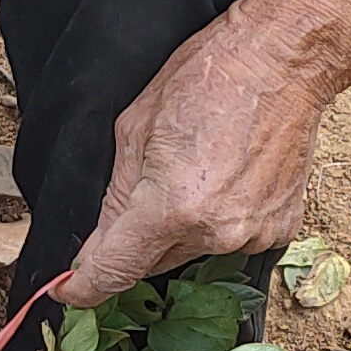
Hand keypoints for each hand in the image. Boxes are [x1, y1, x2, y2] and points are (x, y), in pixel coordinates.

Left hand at [56, 0, 350, 307]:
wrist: (283, 59)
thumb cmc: (208, 77)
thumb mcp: (134, 128)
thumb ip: (115, 196)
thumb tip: (97, 244)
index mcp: (171, 208)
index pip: (114, 271)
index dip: (84, 287)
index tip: (67, 291)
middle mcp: (215, 232)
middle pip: (152, 262)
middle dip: (135, 241)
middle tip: (143, 192)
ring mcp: (252, 234)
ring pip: (192, 252)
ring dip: (180, 228)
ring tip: (193, 172)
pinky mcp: (281, 229)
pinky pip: (230, 240)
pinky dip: (218, 221)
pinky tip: (225, 179)